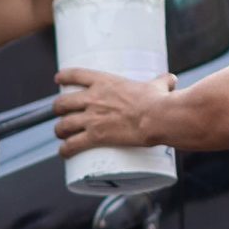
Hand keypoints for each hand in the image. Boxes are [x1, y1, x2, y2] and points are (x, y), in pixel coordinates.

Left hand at [53, 67, 174, 155]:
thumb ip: (161, 82)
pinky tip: (64, 153)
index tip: (58, 79)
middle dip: (58, 109)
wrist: (157, 118)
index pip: (76, 75)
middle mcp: (93, 98)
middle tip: (60, 113)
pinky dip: (65, 150)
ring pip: (64, 125)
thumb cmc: (158, 101)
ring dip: (59, 130)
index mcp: (104, 82)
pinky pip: (72, 145)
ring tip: (61, 134)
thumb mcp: (158, 86)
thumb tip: (171, 80)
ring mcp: (92, 118)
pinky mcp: (95, 137)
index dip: (64, 76)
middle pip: (63, 102)